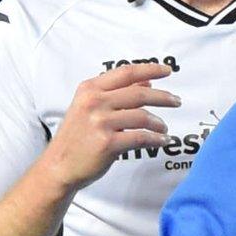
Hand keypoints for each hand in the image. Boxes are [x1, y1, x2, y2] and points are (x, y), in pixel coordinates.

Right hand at [41, 62, 182, 191]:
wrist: (59, 166)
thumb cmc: (76, 138)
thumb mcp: (89, 108)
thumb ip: (116, 93)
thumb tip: (146, 81)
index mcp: (89, 89)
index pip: (126, 73)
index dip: (150, 69)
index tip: (167, 71)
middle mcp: (94, 102)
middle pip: (139, 94)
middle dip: (163, 97)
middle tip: (176, 101)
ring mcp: (100, 122)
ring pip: (142, 117)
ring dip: (159, 123)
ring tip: (164, 128)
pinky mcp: (108, 143)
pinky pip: (141, 138)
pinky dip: (156, 139)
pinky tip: (161, 140)